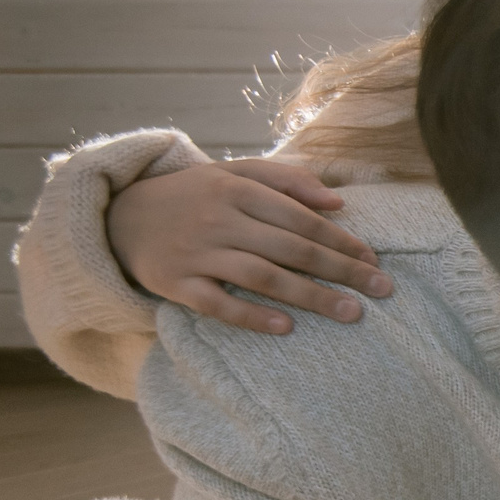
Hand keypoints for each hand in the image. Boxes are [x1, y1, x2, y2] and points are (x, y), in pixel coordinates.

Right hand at [107, 159, 390, 333]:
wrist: (118, 217)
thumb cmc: (193, 196)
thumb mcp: (233, 173)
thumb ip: (287, 180)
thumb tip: (339, 201)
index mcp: (235, 189)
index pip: (300, 217)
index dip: (340, 239)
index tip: (373, 260)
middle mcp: (217, 219)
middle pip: (290, 248)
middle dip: (340, 270)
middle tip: (381, 289)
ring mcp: (195, 253)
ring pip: (262, 277)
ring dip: (310, 296)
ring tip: (351, 312)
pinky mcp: (174, 283)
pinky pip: (217, 303)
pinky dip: (251, 316)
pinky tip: (286, 327)